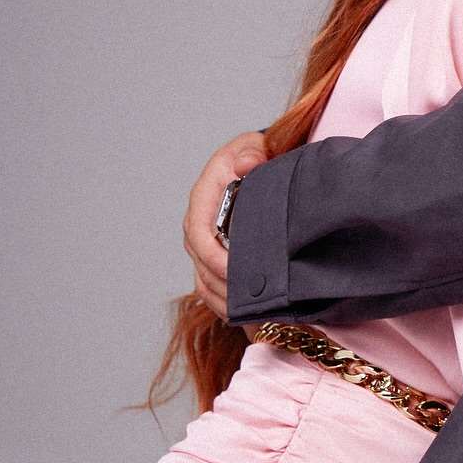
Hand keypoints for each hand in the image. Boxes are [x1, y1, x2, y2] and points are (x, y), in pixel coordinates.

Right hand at [184, 131, 267, 319]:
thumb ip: (253, 153)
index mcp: (205, 195)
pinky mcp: (216, 256)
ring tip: (247, 315)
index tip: (232, 271)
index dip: (211, 255)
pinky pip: (211, 286)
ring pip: (204, 279)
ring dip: (222, 299)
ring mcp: (207, 242)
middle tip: (247, 302)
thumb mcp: (257, 146)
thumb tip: (247, 163)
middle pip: (200, 261)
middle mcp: (200, 221)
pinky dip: (224, 303)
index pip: (198, 230)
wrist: (265, 163)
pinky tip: (244, 317)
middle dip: (221, 284)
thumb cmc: (261, 154)